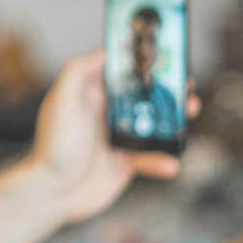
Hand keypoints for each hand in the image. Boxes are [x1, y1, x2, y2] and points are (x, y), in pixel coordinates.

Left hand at [26, 50, 197, 222]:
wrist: (52, 192)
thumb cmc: (53, 145)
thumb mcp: (63, 100)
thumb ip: (79, 71)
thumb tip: (104, 50)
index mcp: (91, 94)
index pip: (120, 71)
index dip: (141, 62)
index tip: (163, 54)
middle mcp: (105, 113)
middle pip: (142, 95)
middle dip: (167, 88)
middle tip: (186, 84)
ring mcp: (116, 138)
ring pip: (153, 124)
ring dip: (175, 118)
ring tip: (190, 111)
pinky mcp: (124, 163)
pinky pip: (150, 158)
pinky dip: (162, 160)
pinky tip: (170, 163)